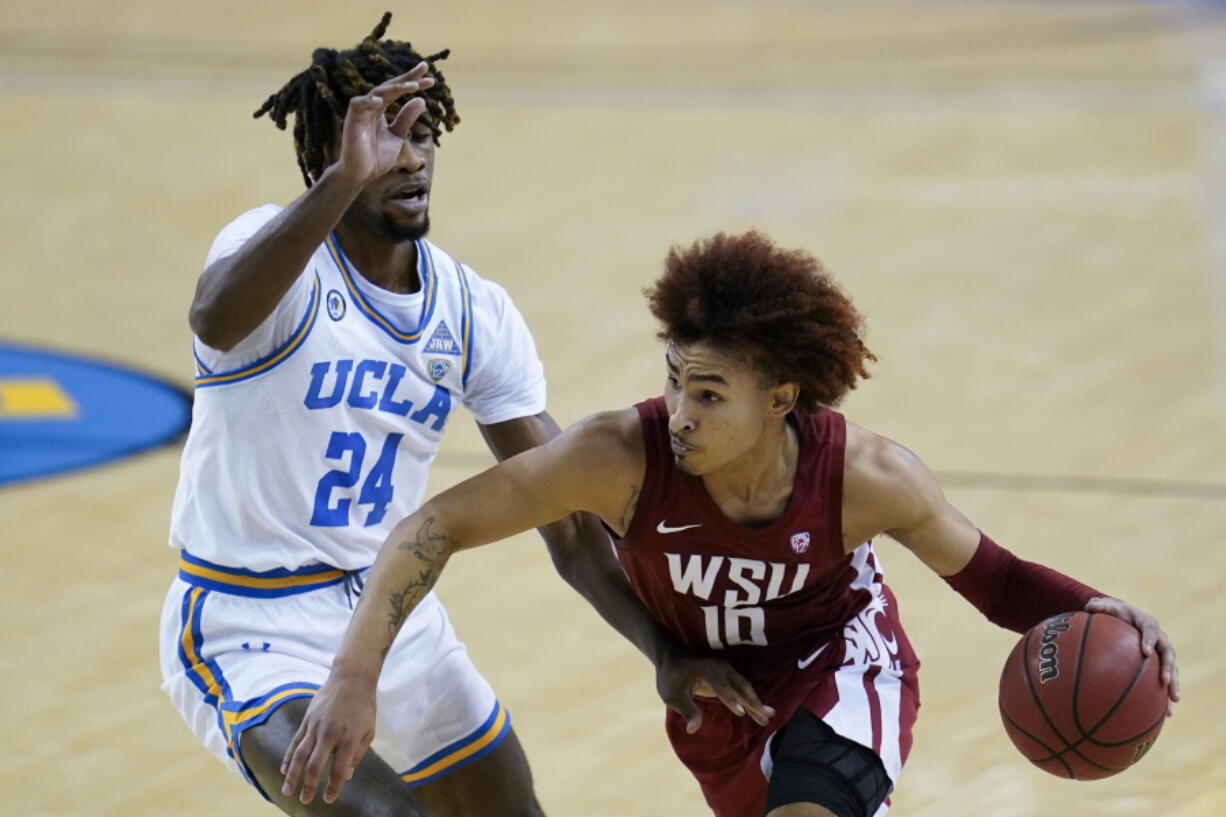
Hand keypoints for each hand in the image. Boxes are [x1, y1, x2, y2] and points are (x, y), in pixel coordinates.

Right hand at [280, 673, 377, 804]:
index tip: (329, 798)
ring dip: (292, 776)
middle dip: (309, 786)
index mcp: (349, 738)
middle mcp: (330, 734)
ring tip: (287, 791)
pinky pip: (295, 742)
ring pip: (300, 756)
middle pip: (315, 766)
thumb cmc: (364, 706)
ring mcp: (315, 726)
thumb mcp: (369, 730)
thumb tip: (347, 775)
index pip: (339, 770)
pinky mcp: (307, 720)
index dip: (334, 787)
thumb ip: (358, 754)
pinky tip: (284, 770)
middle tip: (305, 801)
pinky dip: (289, 757)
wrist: (351, 677)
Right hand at [334, 62, 434, 185]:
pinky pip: (357, 106)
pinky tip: (381, 100)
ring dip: (394, 88)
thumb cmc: (376, 156)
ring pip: (377, 92)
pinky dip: (368, 101)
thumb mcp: (397, 136)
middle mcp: (371, 107)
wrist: (361, 175)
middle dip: (407, 77)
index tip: (431, 80)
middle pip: (389, 86)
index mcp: (381, 109)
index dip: (413, 83)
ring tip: (413, 85)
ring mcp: (361, 113)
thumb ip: (406, 119)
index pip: (398, 91)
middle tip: (425, 68)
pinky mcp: (351, 122)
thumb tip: (421, 100)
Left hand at [656, 649, 774, 733]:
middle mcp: (720, 667)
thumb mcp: (672, 695)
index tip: (741, 712)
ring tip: (770, 716)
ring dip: (757, 702)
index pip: (721, 686)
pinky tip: (761, 712)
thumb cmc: (671, 677)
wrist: (672, 657)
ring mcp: (726, 670)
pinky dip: (752, 700)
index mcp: (707, 669)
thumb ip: (686, 710)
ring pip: (745, 688)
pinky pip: (742, 689)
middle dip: (753, 702)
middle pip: (739, 686)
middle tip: (767, 716)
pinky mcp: (728, 677)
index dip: (730, 699)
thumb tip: (693, 729)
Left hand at [1084, 596, 1179, 714]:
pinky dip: (1165, 696)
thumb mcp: (1106, 606)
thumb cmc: (1115, 613)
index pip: (1151, 630)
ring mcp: (1162, 653)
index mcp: (1147, 623)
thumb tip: (1089, 606)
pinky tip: (1165, 713)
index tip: (1145, 652)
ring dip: (1173, 685)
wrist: (1127, 617)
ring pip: (1172, 670)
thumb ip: (1099, 606)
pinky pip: (1165, 681)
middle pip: (1168, 653)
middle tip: (1164, 681)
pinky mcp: (1160, 666)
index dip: (1149, 640)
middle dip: (1168, 668)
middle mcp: (1160, 639)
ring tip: (1173, 700)